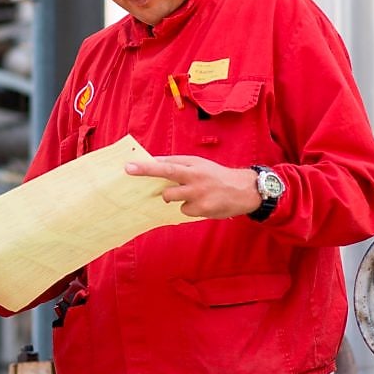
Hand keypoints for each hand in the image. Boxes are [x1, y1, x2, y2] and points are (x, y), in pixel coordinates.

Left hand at [125, 155, 261, 218]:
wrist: (244, 190)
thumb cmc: (216, 176)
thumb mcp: (199, 164)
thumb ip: (179, 164)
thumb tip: (154, 163)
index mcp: (193, 165)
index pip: (166, 164)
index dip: (146, 166)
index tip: (129, 166)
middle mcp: (195, 177)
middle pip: (166, 177)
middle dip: (148, 174)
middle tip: (130, 171)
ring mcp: (198, 194)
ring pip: (171, 197)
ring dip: (173, 196)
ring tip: (189, 193)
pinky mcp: (202, 209)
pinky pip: (183, 210)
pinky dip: (188, 207)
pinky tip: (201, 203)